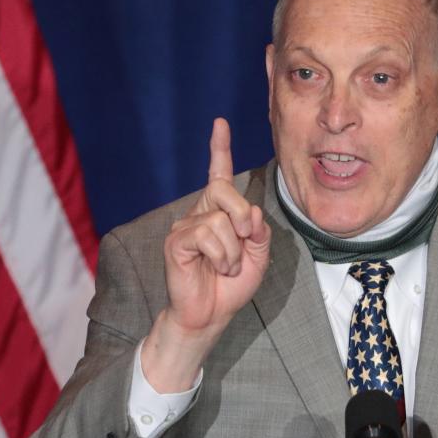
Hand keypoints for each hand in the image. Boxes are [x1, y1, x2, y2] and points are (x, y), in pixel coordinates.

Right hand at [142, 118, 270, 391]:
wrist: (211, 314)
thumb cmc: (230, 286)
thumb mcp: (258, 257)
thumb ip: (260, 232)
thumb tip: (251, 212)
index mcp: (219, 213)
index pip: (219, 174)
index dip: (219, 148)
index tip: (220, 123)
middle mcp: (200, 213)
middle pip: (225, 192)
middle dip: (242, 217)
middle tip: (245, 241)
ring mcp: (185, 226)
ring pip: (220, 221)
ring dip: (233, 251)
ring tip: (225, 267)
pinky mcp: (177, 242)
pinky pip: (207, 236)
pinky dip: (221, 256)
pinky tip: (215, 268)